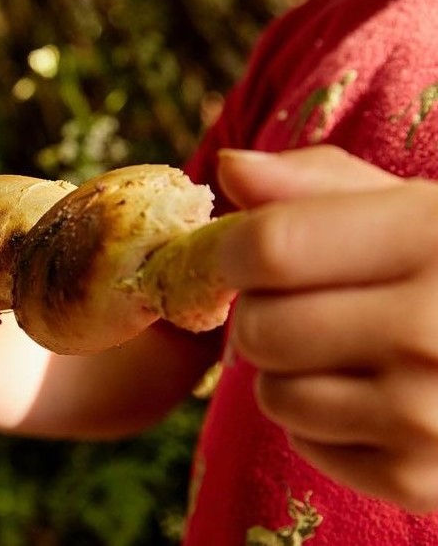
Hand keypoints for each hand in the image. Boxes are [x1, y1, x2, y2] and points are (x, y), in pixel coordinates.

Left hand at [218, 145, 437, 512]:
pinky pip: (303, 442)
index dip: (233, 250)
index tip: (239, 252)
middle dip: (265, 311)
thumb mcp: (410, 205)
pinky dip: (320, 422)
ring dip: (288, 370)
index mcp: (434, 239)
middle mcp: (434, 331)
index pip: (271, 248)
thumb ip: (315, 182)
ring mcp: (428, 415)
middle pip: (261, 327)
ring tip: (348, 350)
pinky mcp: (418, 479)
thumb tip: (228, 167)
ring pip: (271, 392)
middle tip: (312, 303)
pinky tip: (372, 397)